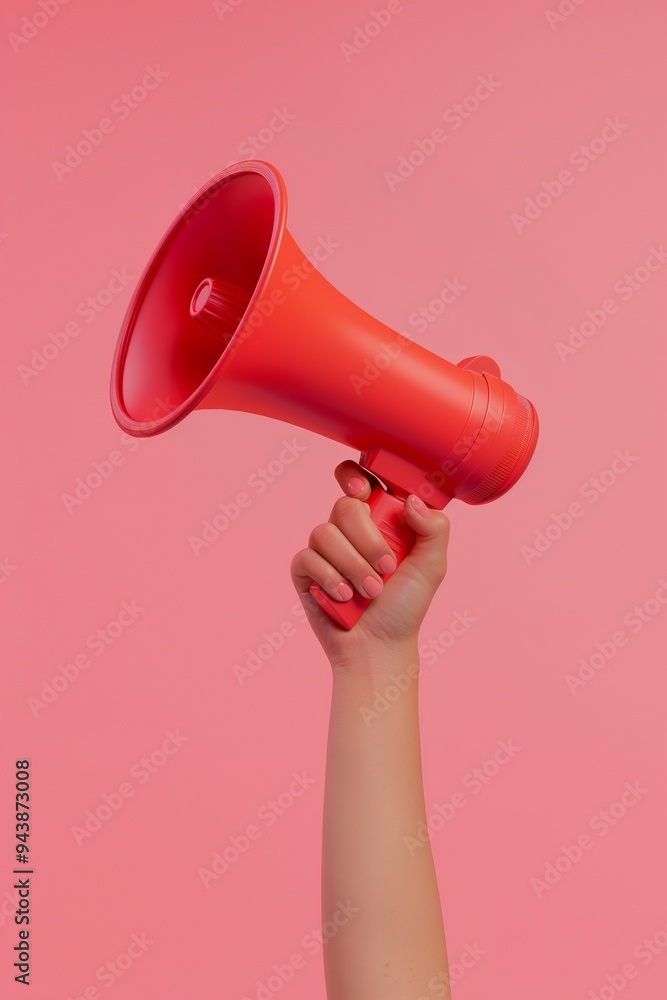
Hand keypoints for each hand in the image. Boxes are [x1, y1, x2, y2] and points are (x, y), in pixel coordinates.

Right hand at [290, 460, 450, 668]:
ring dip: (352, 565)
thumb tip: (411, 499)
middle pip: (344, 506)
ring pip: (324, 532)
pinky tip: (344, 597)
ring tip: (369, 592)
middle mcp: (350, 530)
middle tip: (386, 569)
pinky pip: (306, 558)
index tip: (364, 492)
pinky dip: (329, 578)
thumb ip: (433, 528)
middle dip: (366, 540)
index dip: (355, 476)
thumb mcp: (432, 566)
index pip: (359, 480)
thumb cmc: (405, 607)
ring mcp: (326, 549)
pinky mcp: (305, 571)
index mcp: (379, 519)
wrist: (378, 647)